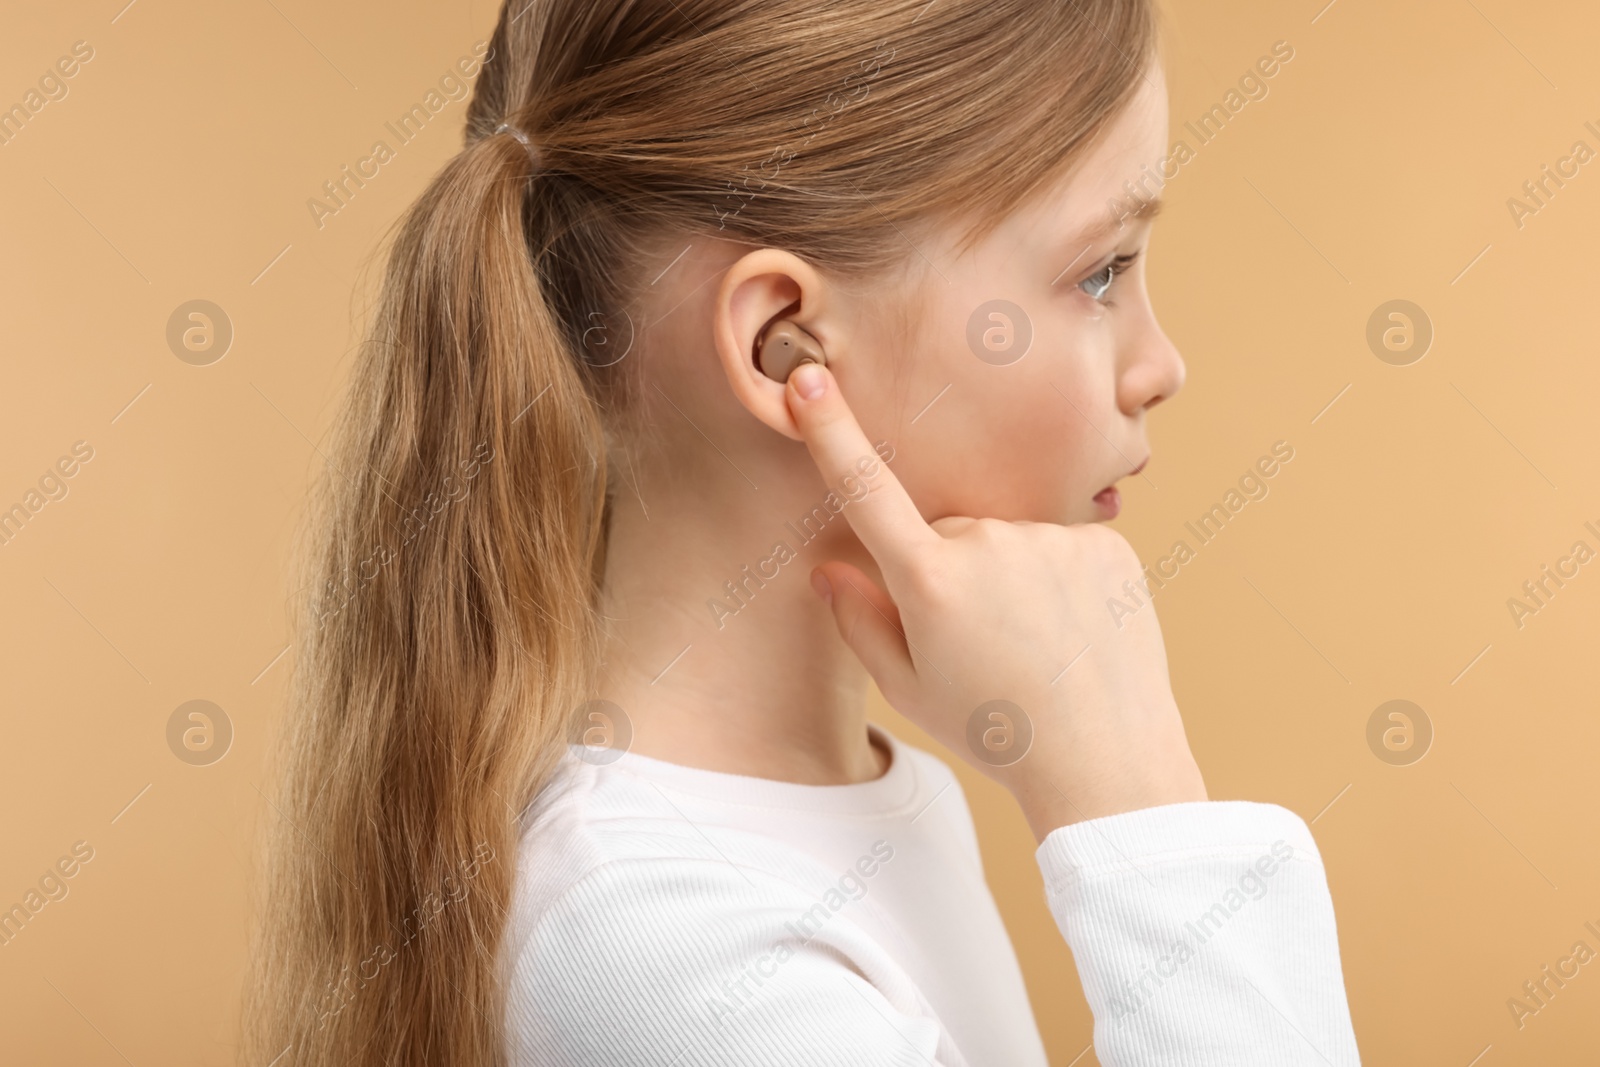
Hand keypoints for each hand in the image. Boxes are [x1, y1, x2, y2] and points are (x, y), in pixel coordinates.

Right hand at [786, 362, 1206, 841]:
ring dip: (1010, 578)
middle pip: (947, 533)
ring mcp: (1053, 540)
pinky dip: (1060, 581)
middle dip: (950, 572)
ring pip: (1007, 541)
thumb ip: (859, 622)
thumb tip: (828, 570)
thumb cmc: (997, 733)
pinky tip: (1072, 633)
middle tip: (980, 644)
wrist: (1107, 762)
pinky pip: (1061, 548)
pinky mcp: (1104, 546)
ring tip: (1034, 645)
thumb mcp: (909, 689)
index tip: (805, 376)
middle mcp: (989, 544)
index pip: (866, 489)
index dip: (831, 430)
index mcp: (930, 580)